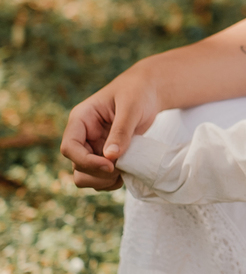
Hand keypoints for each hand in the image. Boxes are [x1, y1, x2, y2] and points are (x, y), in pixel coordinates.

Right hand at [60, 65, 161, 191]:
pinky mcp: (104, 157)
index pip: (69, 148)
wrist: (148, 92)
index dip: (86, 161)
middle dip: (97, 174)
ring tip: (125, 171)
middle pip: (76, 167)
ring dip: (104, 181)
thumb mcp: (131, 107)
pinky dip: (112, 181)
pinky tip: (127, 172)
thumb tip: (110, 157)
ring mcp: (92, 148)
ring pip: (85, 176)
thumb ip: (121, 131)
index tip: (111, 165)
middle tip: (121, 169)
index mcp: (81, 120)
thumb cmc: (137, 92)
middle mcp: (82, 136)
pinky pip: (100, 178)